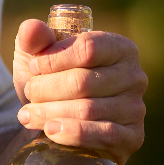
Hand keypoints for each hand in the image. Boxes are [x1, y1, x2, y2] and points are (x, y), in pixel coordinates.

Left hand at [13, 17, 146, 164]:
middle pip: (83, 81)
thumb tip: (31, 28)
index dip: (54, 58)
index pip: (88, 48)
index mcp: (119, 48)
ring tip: (27, 115)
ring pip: (88, 109)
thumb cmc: (52, 82)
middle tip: (28, 93)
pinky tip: (51, 131)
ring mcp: (136, 108)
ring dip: (50, 112)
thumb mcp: (39, 56)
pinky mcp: (133, 137)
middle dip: (46, 88)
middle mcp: (135, 76)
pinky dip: (72, 133)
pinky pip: (104, 134)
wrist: (59, 122)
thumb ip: (34, 38)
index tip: (33, 66)